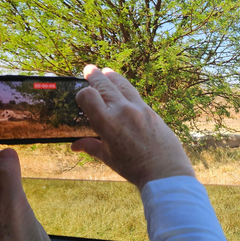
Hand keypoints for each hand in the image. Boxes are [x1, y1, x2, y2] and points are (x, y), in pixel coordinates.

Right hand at [72, 65, 195, 190]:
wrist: (165, 171)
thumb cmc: (134, 168)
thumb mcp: (109, 158)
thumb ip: (91, 147)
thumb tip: (75, 145)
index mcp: (107, 122)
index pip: (88, 96)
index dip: (82, 94)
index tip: (81, 97)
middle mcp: (122, 110)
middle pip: (105, 85)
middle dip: (95, 76)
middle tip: (89, 69)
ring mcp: (139, 108)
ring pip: (123, 85)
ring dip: (113, 77)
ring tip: (107, 72)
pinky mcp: (152, 111)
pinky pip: (136, 94)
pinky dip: (126, 89)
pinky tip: (124, 89)